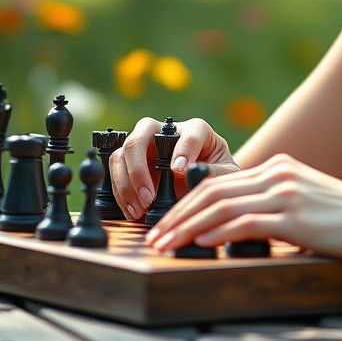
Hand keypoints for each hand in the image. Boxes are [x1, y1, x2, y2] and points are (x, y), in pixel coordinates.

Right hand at [109, 117, 239, 220]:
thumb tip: (192, 173)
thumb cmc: (218, 175)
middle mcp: (167, 131)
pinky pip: (116, 171)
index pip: (190, 132)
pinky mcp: (132, 162)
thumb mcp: (225, 175)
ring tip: (139, 209)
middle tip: (149, 197)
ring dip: (126, 183)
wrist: (206, 187)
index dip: (184, 150)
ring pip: (123, 152)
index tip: (180, 171)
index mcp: (196, 129)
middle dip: (140, 166)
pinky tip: (132, 211)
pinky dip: (120, 192)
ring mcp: (147, 146)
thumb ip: (214, 172)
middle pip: (143, 132)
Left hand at [145, 153, 341, 260]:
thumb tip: (247, 228)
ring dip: (186, 228)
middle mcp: (279, 174)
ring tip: (164, 246)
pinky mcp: (293, 218)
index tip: (167, 225)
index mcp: (280, 168)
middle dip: (177, 216)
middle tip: (153, 237)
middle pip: (212, 191)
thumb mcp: (308, 204)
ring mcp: (285, 194)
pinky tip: (197, 245)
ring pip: (220, 206)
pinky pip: (243, 223)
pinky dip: (214, 233)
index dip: (187, 204)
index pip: (220, 183)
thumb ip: (278, 207)